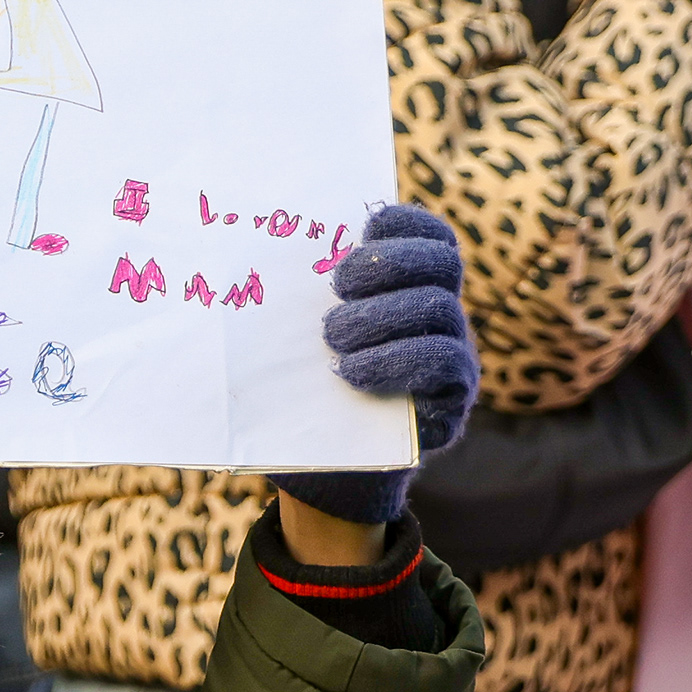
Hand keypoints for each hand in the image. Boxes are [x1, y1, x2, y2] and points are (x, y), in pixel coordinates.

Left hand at [270, 203, 476, 530]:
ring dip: (380, 316)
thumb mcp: (291, 342)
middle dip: (389, 263)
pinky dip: (393, 362)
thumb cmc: (300, 392)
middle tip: (337, 285)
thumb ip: (292, 300)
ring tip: (332, 338)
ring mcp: (453, 354)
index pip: (428, 234)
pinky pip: (443, 364)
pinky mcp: (451, 400)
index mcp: (407, 288)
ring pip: (440, 310)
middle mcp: (440, 314)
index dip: (404, 222)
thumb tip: (239, 257)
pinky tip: (350, 374)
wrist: (322, 470)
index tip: (363, 225)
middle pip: (442, 262)